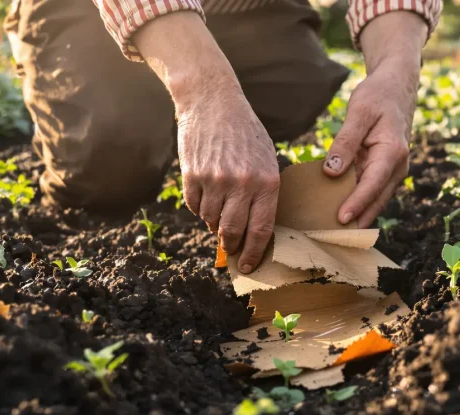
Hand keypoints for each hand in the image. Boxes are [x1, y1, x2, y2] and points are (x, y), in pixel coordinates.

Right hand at [178, 89, 279, 273]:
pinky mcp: (192, 176)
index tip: (251, 266)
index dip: (255, 253)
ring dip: (214, 223)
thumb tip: (255, 231)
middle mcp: (241, 184)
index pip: (261, 230)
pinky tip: (206, 196)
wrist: (213, 102)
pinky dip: (200, 208)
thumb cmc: (246, 133)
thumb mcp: (267, 159)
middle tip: (232, 249)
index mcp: (267, 181)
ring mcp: (214, 180)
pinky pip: (194, 207)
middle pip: (233, 232)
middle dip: (232, 246)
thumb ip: (264, 193)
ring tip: (219, 211)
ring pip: (211, 221)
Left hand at [323, 12, 427, 227]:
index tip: (341, 218)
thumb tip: (331, 171)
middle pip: (376, 200)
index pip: (373, 184)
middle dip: (357, 221)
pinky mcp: (383, 172)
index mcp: (393, 152)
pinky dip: (356, 204)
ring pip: (374, 201)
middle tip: (332, 239)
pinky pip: (370, 192)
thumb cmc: (377, 96)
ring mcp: (392, 172)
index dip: (357, 203)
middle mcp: (397, 167)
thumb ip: (345, 142)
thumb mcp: (359, 112)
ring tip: (332, 235)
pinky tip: (336, 215)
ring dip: (357, 217)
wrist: (396, 87)